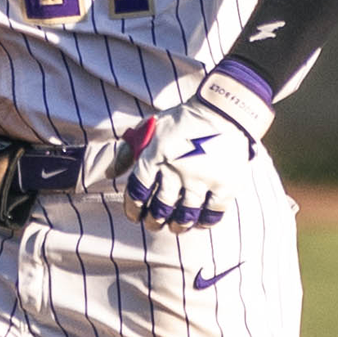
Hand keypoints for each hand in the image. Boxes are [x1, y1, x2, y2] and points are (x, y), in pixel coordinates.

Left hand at [116, 70, 273, 232]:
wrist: (225, 109)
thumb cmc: (185, 119)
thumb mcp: (153, 127)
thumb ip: (132, 148)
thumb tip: (112, 171)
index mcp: (155, 155)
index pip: (138, 190)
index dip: (134, 207)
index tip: (135, 215)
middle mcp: (176, 170)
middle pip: (161, 207)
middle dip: (155, 220)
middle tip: (155, 223)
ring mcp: (201, 178)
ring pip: (185, 215)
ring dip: (178, 225)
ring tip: (176, 227)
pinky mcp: (225, 184)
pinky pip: (212, 212)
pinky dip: (205, 221)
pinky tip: (200, 222)